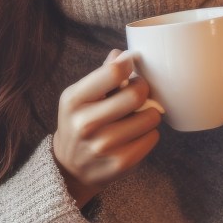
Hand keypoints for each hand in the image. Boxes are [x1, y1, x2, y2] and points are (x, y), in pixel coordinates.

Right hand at [52, 49, 162, 207]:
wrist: (70, 167)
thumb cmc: (79, 122)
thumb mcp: (80, 96)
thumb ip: (102, 74)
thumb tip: (122, 54)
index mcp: (74, 100)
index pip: (113, 72)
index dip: (129, 65)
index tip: (130, 66)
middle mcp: (86, 124)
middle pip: (137, 94)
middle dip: (143, 89)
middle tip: (138, 92)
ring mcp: (104, 146)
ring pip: (151, 117)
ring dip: (148, 113)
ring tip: (136, 116)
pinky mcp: (121, 163)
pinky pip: (153, 137)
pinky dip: (148, 133)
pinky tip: (134, 135)